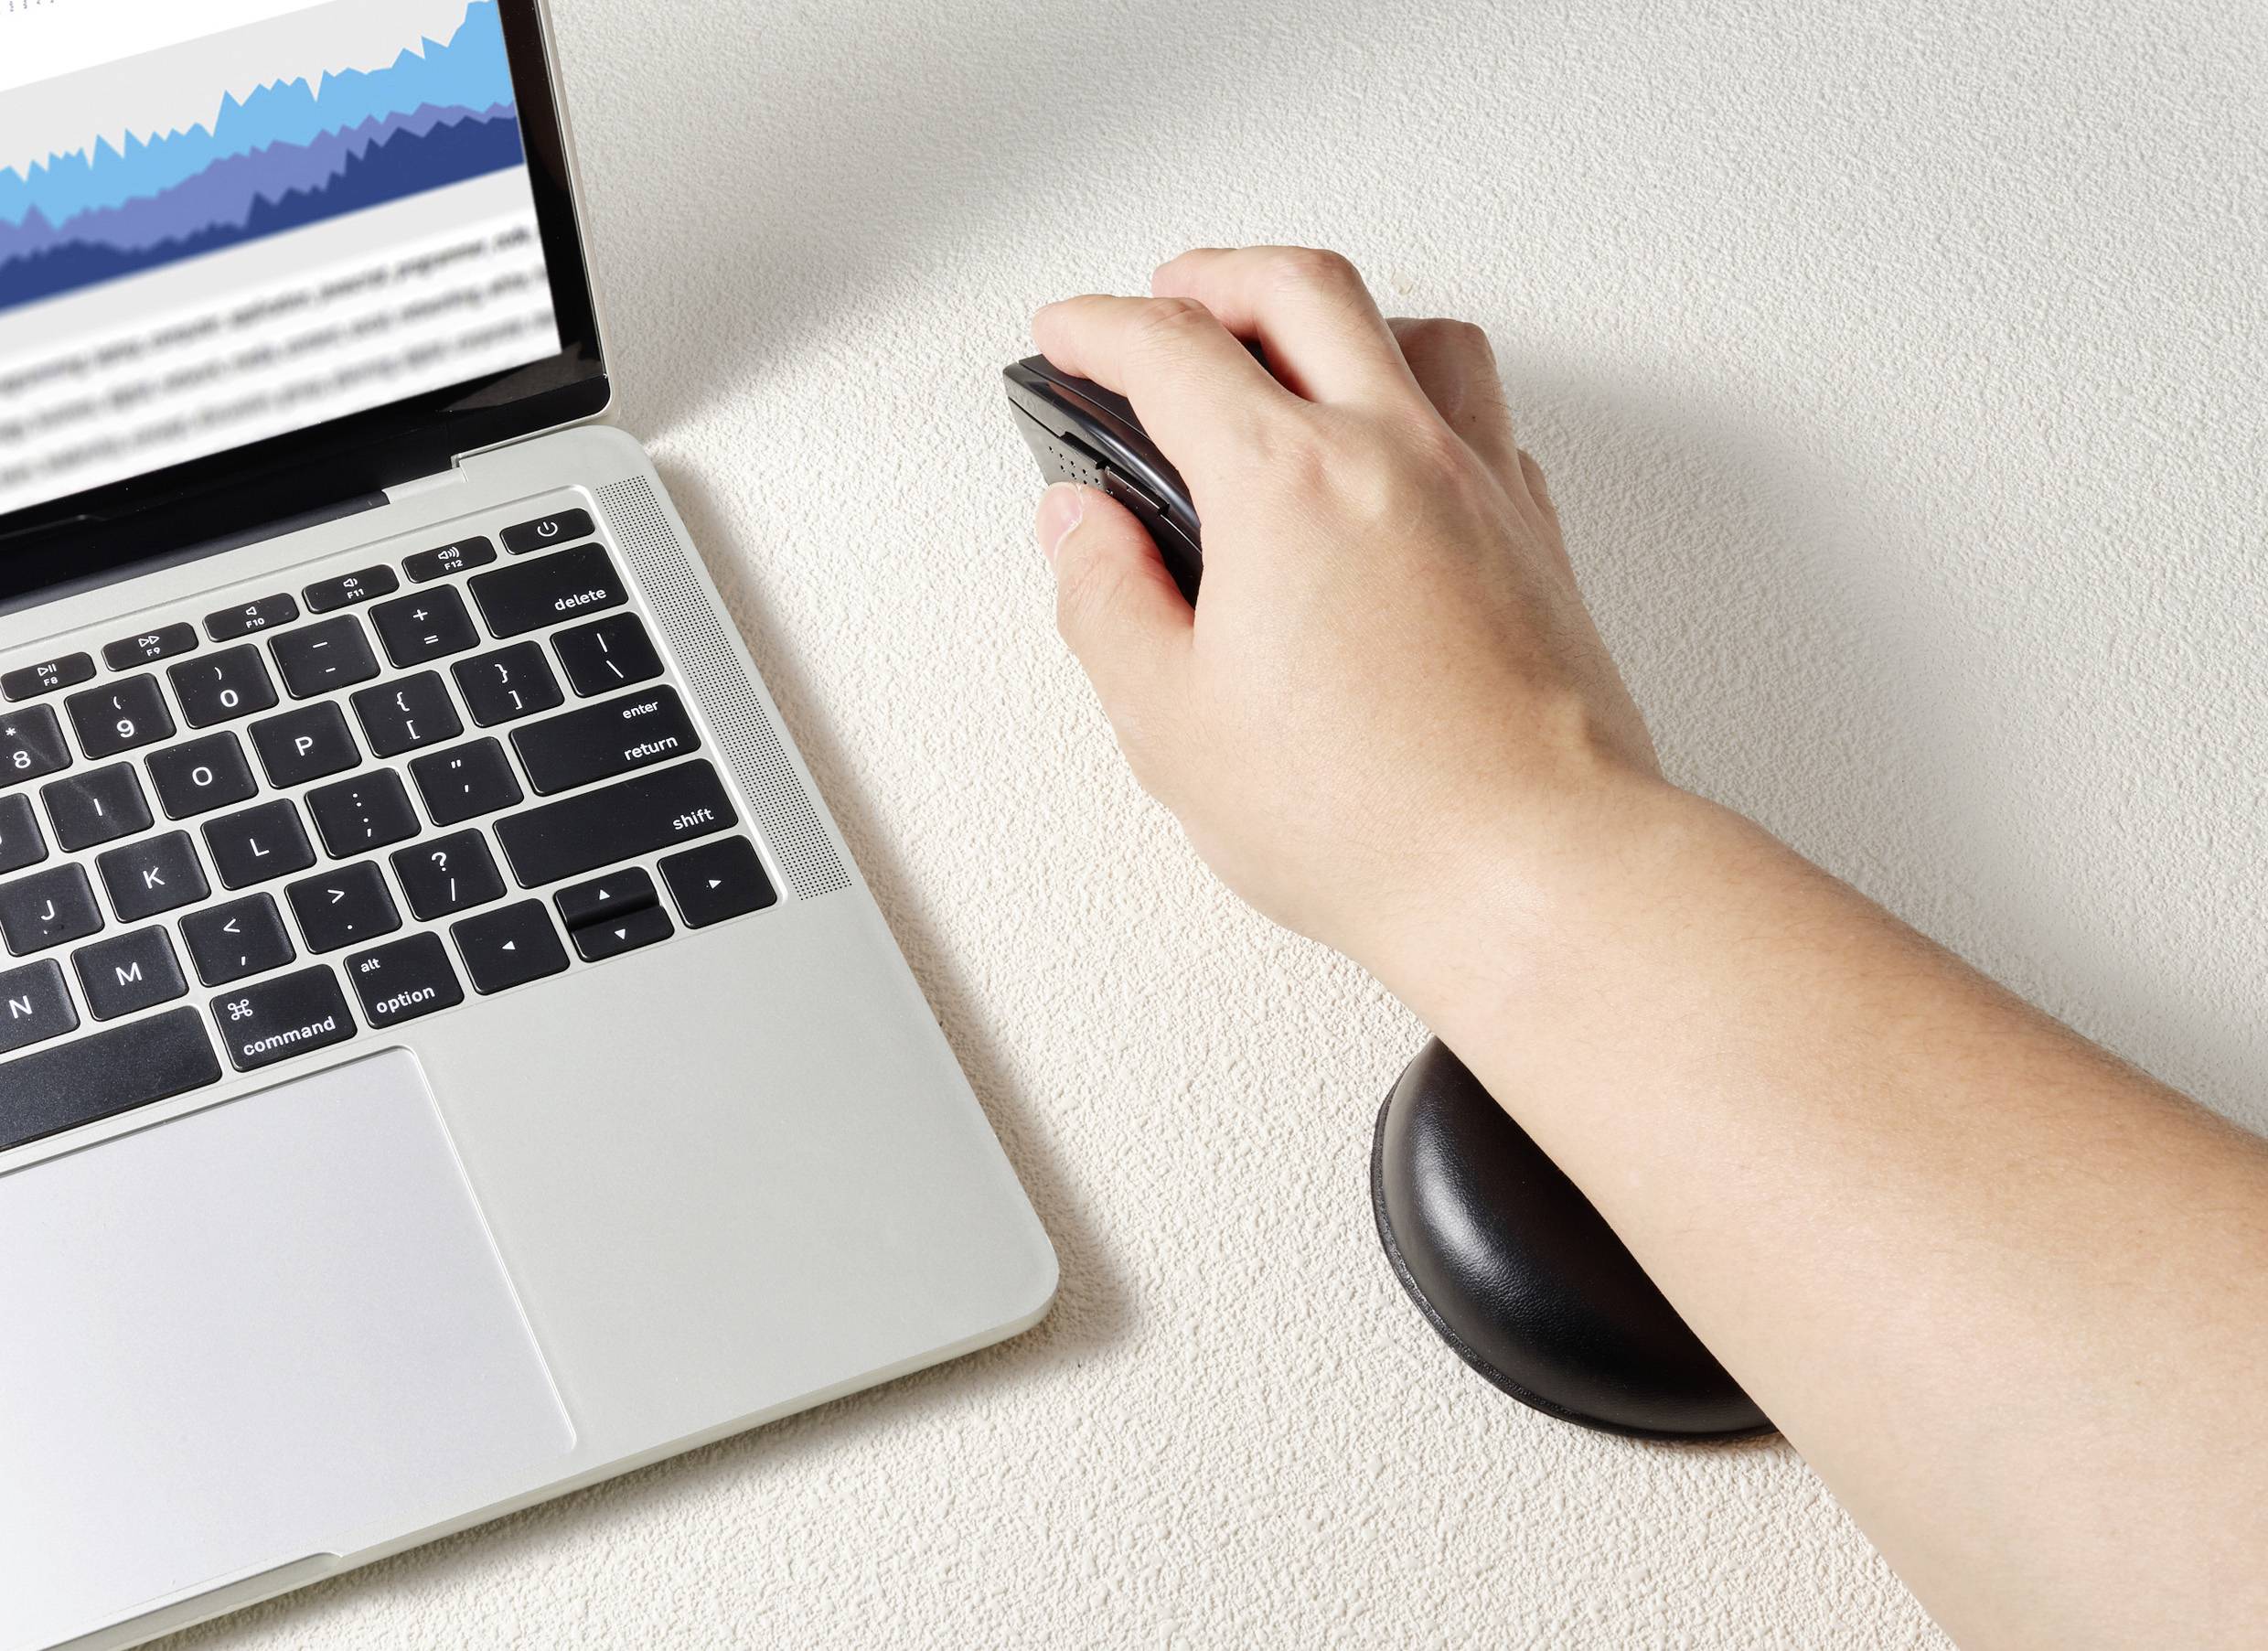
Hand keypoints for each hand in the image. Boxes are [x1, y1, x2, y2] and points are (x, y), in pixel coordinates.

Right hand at [1031, 246, 1669, 973]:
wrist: (1537, 872)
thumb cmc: (1375, 816)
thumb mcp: (1172, 723)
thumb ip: (1106, 602)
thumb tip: (1081, 531)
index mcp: (1287, 482)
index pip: (1173, 350)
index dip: (1100, 328)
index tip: (1071, 334)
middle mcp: (1396, 455)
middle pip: (1301, 291)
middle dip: (1214, 276)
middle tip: (1167, 300)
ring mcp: (1484, 490)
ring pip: (1418, 332)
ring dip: (1337, 316)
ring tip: (1290, 348)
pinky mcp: (1539, 543)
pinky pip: (1484, 415)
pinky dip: (1422, 396)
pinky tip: (1401, 447)